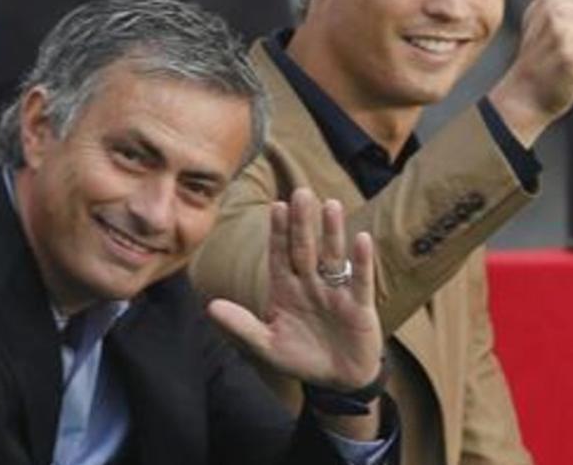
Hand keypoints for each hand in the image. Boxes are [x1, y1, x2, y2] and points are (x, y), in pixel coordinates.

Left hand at [207, 188, 382, 390]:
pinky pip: (360, 279)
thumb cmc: (300, 358)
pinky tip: (361, 239)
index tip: (277, 206)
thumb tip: (211, 306)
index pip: (280, 255)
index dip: (278, 232)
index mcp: (286, 289)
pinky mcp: (358, 305)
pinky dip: (361, 261)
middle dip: (303, 222)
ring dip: (332, 232)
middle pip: (305, 248)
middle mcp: (310, 283)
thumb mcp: (267, 345)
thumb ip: (241, 326)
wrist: (337, 381)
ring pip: (332, 256)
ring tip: (331, 205)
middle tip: (302, 192)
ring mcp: (335, 292)